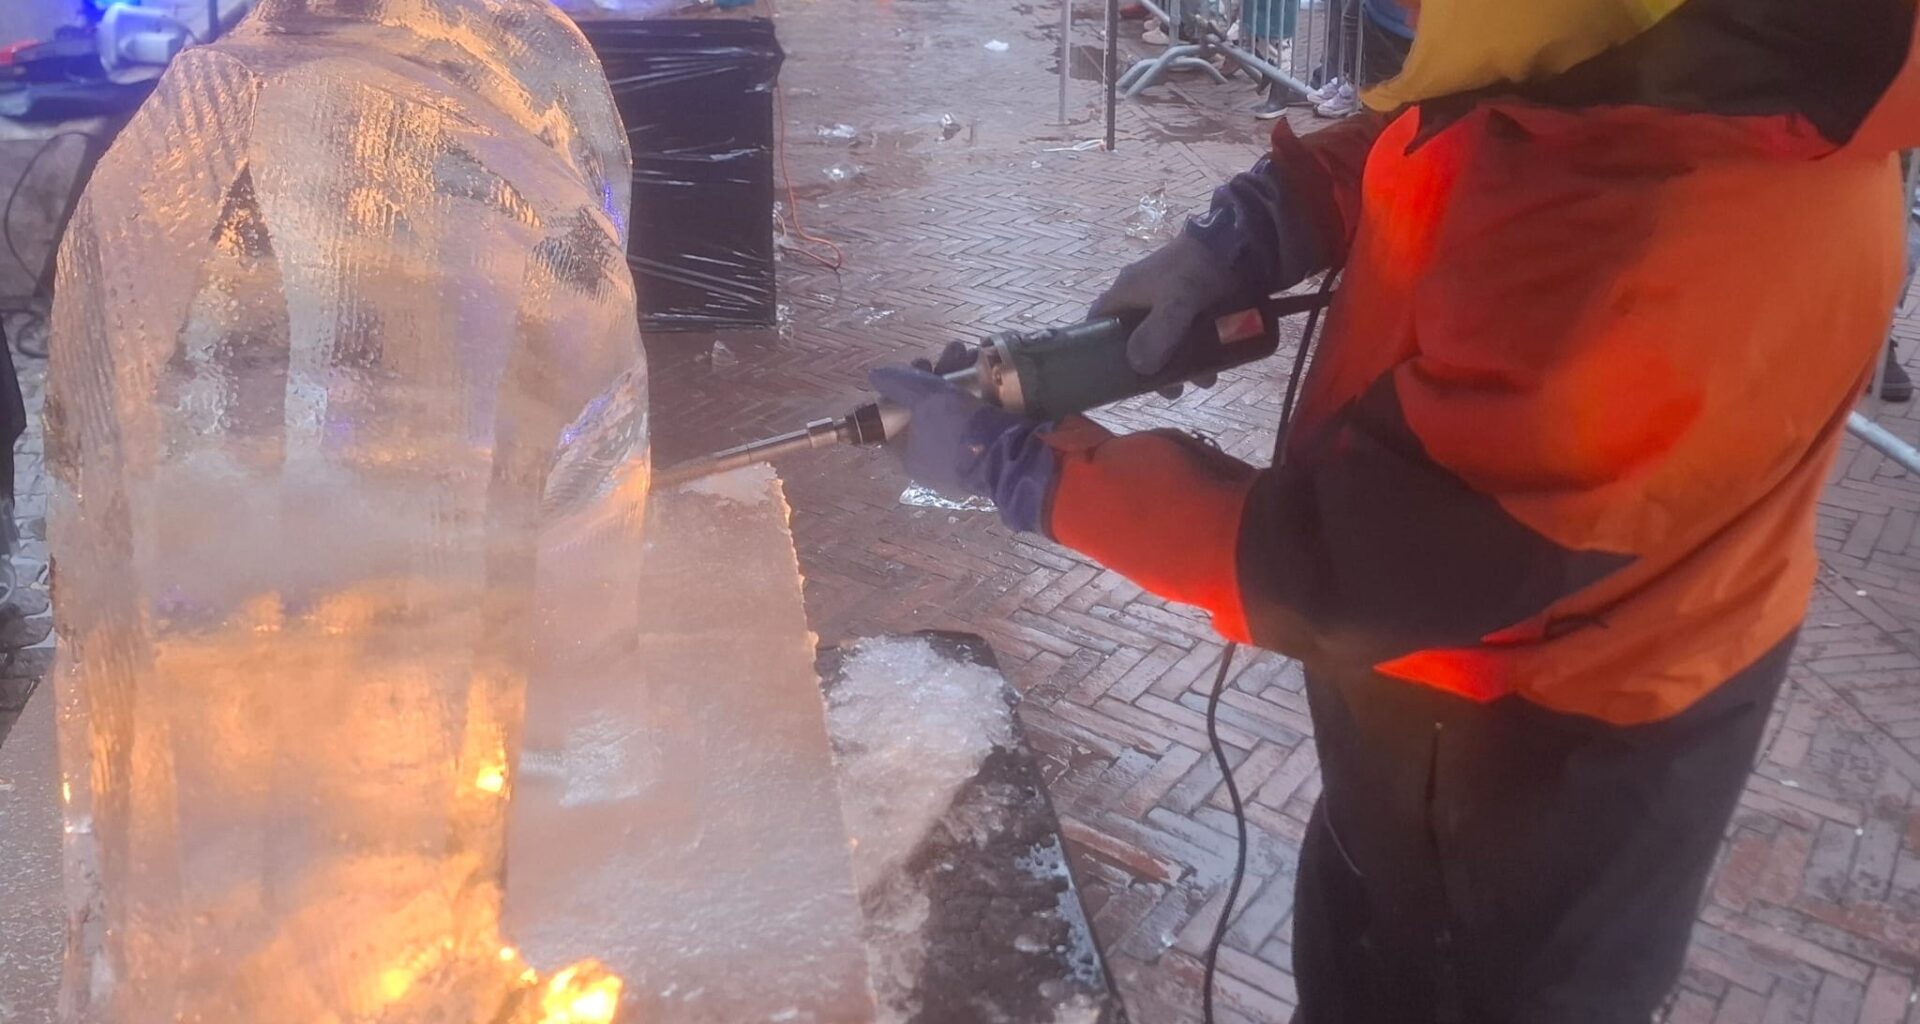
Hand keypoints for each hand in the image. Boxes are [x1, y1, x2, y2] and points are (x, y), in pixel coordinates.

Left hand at [868, 344, 1057, 533]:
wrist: (1014, 457)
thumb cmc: (959, 429)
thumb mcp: (925, 398)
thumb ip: (900, 383)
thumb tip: (877, 375)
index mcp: (909, 456)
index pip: (895, 418)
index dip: (902, 389)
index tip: (919, 366)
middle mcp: (932, 461)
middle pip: (926, 410)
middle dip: (938, 375)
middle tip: (951, 353)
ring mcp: (960, 461)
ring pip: (952, 412)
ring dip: (960, 379)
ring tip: (972, 353)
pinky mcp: (987, 455)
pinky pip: (975, 422)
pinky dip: (977, 398)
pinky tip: (987, 373)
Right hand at [1090, 233, 1251, 379]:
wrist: (1236, 241)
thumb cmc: (1195, 269)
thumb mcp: (1176, 302)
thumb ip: (1158, 334)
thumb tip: (1139, 367)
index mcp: (1126, 292)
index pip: (1098, 321)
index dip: (1098, 346)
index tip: (1110, 373)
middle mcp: (1142, 296)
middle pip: (1136, 339)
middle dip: (1153, 367)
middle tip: (1170, 390)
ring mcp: (1168, 299)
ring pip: (1166, 339)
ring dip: (1182, 363)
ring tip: (1203, 381)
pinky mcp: (1192, 301)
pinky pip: (1187, 332)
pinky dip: (1198, 350)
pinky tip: (1216, 364)